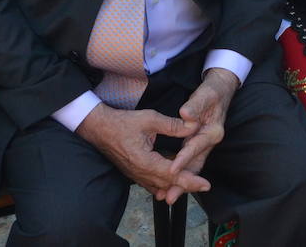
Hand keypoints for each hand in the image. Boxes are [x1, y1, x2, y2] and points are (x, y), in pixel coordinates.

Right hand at [76, 105, 206, 199]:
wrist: (100, 128)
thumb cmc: (122, 122)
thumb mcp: (150, 119)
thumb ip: (172, 125)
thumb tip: (193, 126)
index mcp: (145, 161)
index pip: (172, 175)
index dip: (190, 180)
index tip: (205, 184)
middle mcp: (140, 173)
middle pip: (168, 184)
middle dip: (187, 186)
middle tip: (203, 186)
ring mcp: (136, 175)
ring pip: (160, 185)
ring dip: (175, 185)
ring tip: (191, 183)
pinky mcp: (133, 173)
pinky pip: (151, 183)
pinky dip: (163, 183)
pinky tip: (171, 181)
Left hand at [162, 68, 237, 203]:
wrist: (221, 91)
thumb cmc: (212, 92)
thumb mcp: (205, 94)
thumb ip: (195, 104)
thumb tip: (186, 114)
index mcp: (213, 131)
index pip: (195, 147)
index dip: (183, 159)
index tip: (171, 170)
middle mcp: (210, 141)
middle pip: (196, 165)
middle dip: (183, 182)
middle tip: (169, 196)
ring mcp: (205, 145)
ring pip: (193, 167)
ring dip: (181, 182)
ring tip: (167, 196)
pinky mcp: (199, 145)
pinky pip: (190, 162)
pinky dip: (181, 173)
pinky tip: (169, 182)